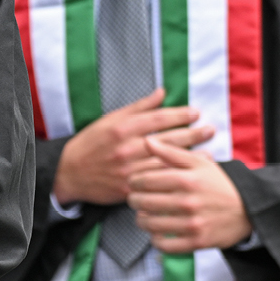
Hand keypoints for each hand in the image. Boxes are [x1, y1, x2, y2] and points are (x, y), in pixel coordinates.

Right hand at [52, 88, 214, 206]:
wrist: (69, 173)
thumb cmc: (90, 144)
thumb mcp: (110, 119)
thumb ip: (138, 107)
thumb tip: (161, 92)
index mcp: (122, 128)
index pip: (158, 118)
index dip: (179, 114)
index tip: (195, 112)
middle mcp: (127, 148)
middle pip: (167, 139)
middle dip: (192, 133)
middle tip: (210, 129)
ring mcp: (129, 169)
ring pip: (165, 162)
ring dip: (190, 157)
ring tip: (209, 153)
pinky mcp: (129, 188)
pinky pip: (156, 182)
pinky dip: (174, 177)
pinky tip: (188, 174)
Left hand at [127, 139, 251, 252]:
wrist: (249, 209)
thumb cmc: (218, 183)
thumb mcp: (198, 162)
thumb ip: (170, 151)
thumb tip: (146, 141)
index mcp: (186, 180)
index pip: (144, 180)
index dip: (133, 181)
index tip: (133, 183)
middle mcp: (188, 202)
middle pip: (143, 203)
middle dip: (134, 200)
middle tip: (135, 199)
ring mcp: (192, 224)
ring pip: (150, 225)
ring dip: (141, 220)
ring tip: (144, 215)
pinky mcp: (197, 242)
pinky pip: (165, 246)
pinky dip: (156, 240)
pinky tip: (157, 233)